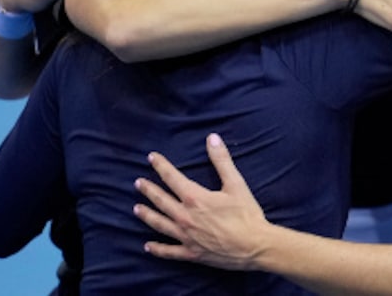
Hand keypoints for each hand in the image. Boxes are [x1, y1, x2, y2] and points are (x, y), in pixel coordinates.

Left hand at [133, 133, 268, 270]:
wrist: (255, 246)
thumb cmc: (246, 214)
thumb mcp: (236, 184)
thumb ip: (222, 160)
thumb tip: (212, 138)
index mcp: (195, 198)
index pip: (172, 177)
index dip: (161, 166)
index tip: (151, 158)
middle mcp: (185, 217)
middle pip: (161, 200)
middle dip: (148, 190)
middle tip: (138, 183)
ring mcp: (186, 237)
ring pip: (160, 224)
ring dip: (147, 215)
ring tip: (136, 209)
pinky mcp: (191, 253)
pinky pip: (170, 252)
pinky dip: (158, 249)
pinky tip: (148, 246)